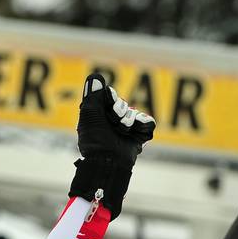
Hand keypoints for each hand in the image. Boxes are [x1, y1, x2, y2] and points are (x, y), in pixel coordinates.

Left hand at [69, 73, 155, 216]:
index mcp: (99, 115)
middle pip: (123, 103)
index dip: (111, 99)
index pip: (110, 96)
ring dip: (129, 120)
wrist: (108, 162)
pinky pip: (148, 122)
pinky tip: (132, 132)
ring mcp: (127, 128)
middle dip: (120, 111)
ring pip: (135, 112)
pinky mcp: (139, 136)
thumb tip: (95, 76)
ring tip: (122, 130)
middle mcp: (113, 121)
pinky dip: (142, 126)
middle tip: (115, 122)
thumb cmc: (94, 142)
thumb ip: (92, 95)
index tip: (108, 106)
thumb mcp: (89, 116)